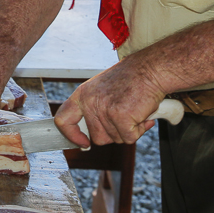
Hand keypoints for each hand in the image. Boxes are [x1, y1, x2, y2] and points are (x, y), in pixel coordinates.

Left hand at [52, 61, 167, 146]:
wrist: (150, 69)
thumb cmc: (131, 78)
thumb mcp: (102, 89)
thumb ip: (94, 109)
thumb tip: (91, 138)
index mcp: (82, 95)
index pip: (63, 120)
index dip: (71, 135)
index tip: (83, 143)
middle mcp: (90, 103)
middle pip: (98, 137)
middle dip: (114, 133)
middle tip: (126, 116)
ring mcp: (105, 111)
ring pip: (116, 139)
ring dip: (129, 130)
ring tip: (134, 110)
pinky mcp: (121, 118)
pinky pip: (130, 138)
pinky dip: (139, 131)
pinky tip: (143, 116)